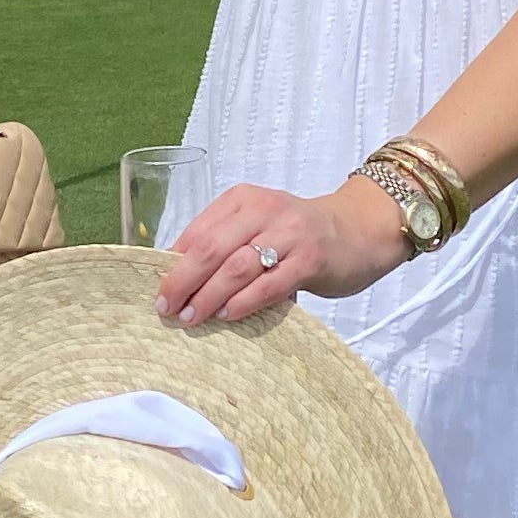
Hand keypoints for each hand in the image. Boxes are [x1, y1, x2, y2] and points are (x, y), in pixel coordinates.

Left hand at [156, 174, 408, 328]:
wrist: (360, 230)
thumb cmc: (299, 235)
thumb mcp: (258, 226)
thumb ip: (224, 243)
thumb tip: (178, 278)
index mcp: (243, 200)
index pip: (198, 231)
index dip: (172, 263)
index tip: (157, 291)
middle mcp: (265, 210)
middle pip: (210, 248)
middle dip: (182, 281)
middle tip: (166, 309)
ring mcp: (290, 233)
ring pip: (237, 267)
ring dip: (208, 296)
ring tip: (191, 318)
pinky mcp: (311, 259)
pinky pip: (269, 284)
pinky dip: (244, 302)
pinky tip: (227, 315)